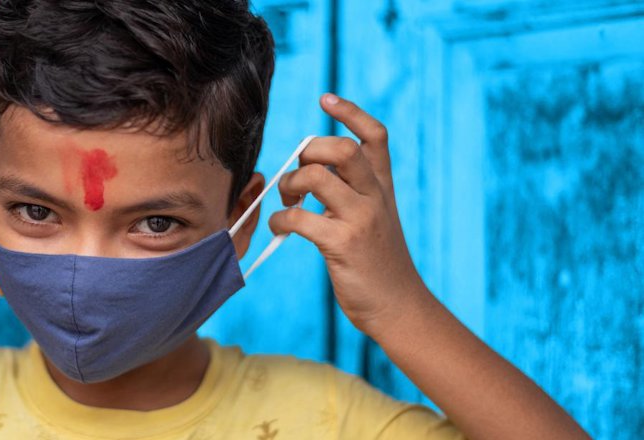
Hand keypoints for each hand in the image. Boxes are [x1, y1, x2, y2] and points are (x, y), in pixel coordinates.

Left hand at [269, 94, 424, 333]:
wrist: (398, 306)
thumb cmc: (377, 263)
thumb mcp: (375, 218)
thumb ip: (351, 191)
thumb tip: (307, 171)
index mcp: (382, 187)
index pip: (375, 136)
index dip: (350, 112)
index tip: (325, 99)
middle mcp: (375, 197)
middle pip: (343, 149)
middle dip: (309, 151)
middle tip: (299, 175)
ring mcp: (361, 219)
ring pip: (317, 177)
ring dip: (289, 184)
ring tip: (287, 201)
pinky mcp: (343, 244)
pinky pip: (299, 217)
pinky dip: (280, 219)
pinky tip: (280, 228)